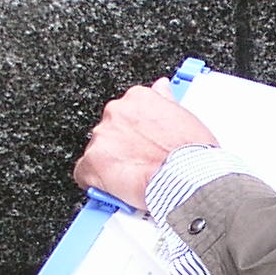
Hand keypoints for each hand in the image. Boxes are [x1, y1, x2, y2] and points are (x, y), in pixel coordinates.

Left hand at [72, 81, 216, 207]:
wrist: (187, 176)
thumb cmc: (192, 152)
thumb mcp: (186, 116)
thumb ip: (165, 100)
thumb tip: (161, 86)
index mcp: (138, 98)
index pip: (125, 112)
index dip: (132, 133)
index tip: (140, 144)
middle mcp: (117, 112)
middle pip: (109, 131)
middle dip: (120, 147)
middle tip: (138, 163)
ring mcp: (103, 137)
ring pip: (97, 151)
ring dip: (109, 163)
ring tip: (131, 177)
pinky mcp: (93, 162)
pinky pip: (83, 173)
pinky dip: (94, 182)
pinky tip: (112, 187)